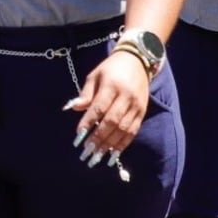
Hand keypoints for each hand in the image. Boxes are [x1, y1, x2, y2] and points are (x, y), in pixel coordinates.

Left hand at [64, 44, 153, 159]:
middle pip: (112, 121)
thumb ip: (86, 93)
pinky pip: (132, 131)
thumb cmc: (111, 69)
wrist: (138, 61)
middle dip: (99, 138)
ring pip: (123, 129)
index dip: (88, 122)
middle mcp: (126, 96)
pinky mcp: (142, 112)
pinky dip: (122, 144)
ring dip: (110, 144)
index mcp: (112, 84)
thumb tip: (75, 108)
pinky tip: (113, 154)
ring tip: (98, 156)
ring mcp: (136, 105)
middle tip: (87, 151)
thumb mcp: (95, 75)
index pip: (99, 107)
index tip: (78, 135)